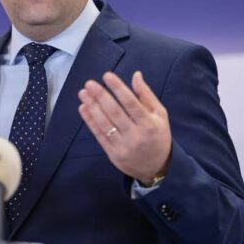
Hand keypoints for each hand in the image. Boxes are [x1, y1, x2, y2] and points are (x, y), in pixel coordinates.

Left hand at [77, 71, 171, 185]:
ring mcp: (123, 146)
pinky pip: (99, 135)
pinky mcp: (113, 154)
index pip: (131, 103)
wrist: (156, 168)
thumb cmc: (158, 136)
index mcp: (149, 124)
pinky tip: (83, 108)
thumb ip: (146, 95)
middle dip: (101, 96)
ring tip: (83, 93)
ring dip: (92, 107)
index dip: (118, 88)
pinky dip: (90, 121)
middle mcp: (136, 135)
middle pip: (115, 112)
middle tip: (89, 83)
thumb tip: (136, 75)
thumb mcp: (159, 115)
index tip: (107, 76)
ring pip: (104, 124)